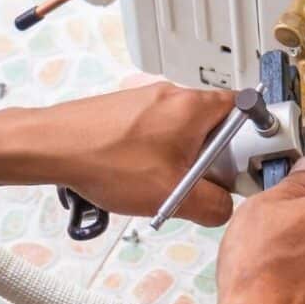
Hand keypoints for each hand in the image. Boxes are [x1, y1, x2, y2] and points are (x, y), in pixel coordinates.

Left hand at [44, 82, 235, 226]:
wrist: (51, 147)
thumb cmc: (103, 159)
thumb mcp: (171, 195)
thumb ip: (211, 206)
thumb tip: (223, 208)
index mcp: (192, 106)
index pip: (244, 108)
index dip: (253, 137)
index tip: (250, 161)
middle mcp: (170, 95)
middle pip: (212, 124)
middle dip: (210, 158)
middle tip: (199, 183)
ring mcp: (145, 100)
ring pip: (181, 132)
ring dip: (179, 161)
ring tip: (159, 185)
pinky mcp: (124, 112)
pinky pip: (154, 134)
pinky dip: (153, 156)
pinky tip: (135, 178)